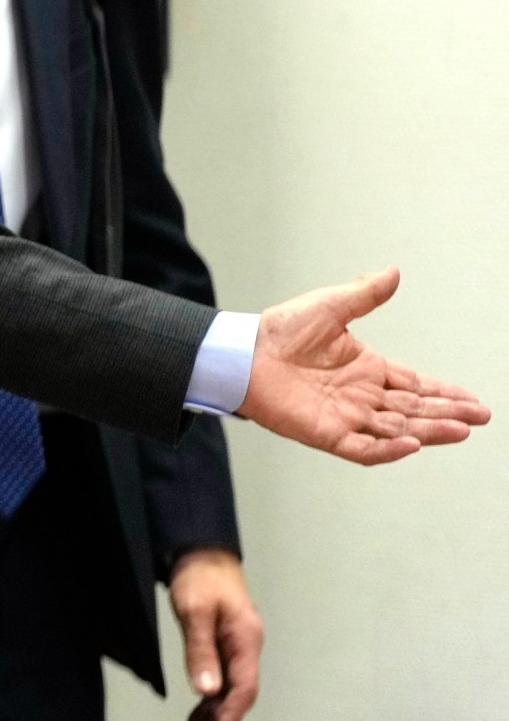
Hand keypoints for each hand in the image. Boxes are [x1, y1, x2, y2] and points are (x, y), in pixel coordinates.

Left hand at [169, 548, 261, 720]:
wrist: (201, 552)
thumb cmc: (200, 578)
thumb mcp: (195, 612)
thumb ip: (201, 650)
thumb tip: (207, 691)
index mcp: (246, 641)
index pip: (243, 689)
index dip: (229, 717)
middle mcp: (246, 647)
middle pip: (238, 694)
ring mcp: (236, 646)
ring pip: (228, 688)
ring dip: (211, 713)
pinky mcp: (223, 643)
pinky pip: (220, 676)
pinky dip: (209, 696)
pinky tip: (198, 710)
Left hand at [239, 268, 488, 463]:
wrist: (241, 353)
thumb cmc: (279, 330)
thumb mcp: (329, 306)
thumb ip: (364, 295)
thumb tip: (393, 272)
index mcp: (366, 368)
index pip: (416, 385)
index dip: (445, 393)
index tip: (474, 401)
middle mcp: (361, 396)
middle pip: (414, 409)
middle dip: (448, 414)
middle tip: (480, 418)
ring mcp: (345, 416)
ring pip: (397, 429)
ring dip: (429, 430)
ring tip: (461, 430)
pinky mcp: (325, 432)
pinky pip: (361, 447)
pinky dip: (386, 449)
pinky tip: (412, 444)